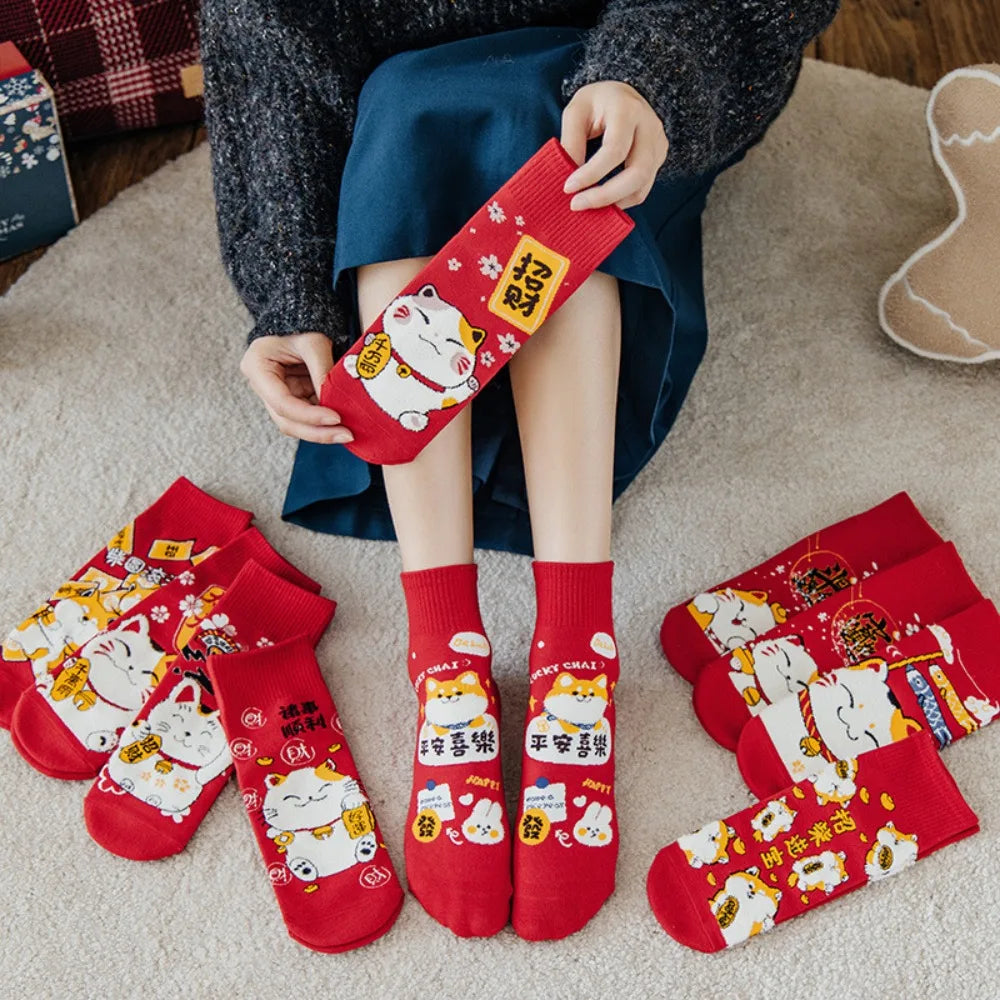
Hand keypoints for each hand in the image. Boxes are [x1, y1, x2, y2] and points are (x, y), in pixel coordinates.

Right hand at [240, 332, 353, 443]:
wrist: (301, 319)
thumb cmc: (303, 325)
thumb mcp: (314, 343)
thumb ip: (322, 372)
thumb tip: (334, 403)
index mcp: (257, 367)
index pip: (282, 402)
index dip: (309, 415)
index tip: (335, 418)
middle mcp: (262, 386)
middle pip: (286, 421)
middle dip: (317, 431)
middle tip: (346, 435)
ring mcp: (276, 395)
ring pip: (296, 425)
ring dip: (322, 432)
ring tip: (347, 433)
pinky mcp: (292, 399)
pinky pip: (307, 418)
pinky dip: (324, 424)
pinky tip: (343, 425)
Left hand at [560, 80, 669, 210]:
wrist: (622, 94)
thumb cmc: (595, 103)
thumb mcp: (575, 112)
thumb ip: (571, 142)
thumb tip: (571, 181)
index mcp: (627, 109)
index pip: (614, 150)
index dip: (591, 174)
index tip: (568, 188)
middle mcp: (650, 126)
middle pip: (637, 173)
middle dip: (606, 195)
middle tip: (577, 205)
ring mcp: (658, 143)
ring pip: (642, 186)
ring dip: (614, 202)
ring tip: (587, 205)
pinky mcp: (659, 157)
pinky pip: (643, 188)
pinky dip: (622, 200)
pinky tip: (603, 201)